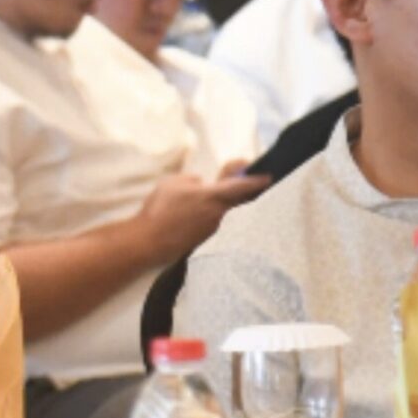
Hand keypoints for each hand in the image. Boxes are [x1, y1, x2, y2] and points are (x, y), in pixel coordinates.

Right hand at [135, 171, 270, 264]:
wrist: (150, 241)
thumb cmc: (160, 208)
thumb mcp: (171, 182)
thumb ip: (190, 180)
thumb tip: (199, 184)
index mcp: (213, 196)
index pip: (241, 186)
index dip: (256, 180)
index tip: (267, 176)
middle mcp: (217, 213)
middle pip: (232, 199)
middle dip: (235, 190)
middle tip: (234, 184)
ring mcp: (210, 228)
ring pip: (215, 210)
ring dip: (207, 205)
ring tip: (182, 204)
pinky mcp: (201, 238)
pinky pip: (204, 221)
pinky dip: (197, 216)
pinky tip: (179, 217)